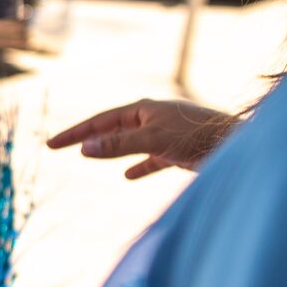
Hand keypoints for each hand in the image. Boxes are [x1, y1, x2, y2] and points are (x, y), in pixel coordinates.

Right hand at [45, 97, 237, 178]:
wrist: (235, 144)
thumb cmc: (196, 137)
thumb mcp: (152, 140)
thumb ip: (118, 145)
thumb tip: (85, 148)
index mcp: (142, 110)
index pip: (100, 121)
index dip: (75, 133)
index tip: (51, 144)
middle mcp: (151, 119)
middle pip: (111, 129)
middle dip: (87, 138)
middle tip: (59, 146)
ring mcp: (163, 134)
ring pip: (128, 143)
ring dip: (109, 150)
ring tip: (89, 156)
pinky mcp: (176, 151)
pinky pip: (149, 158)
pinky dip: (137, 167)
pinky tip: (128, 176)